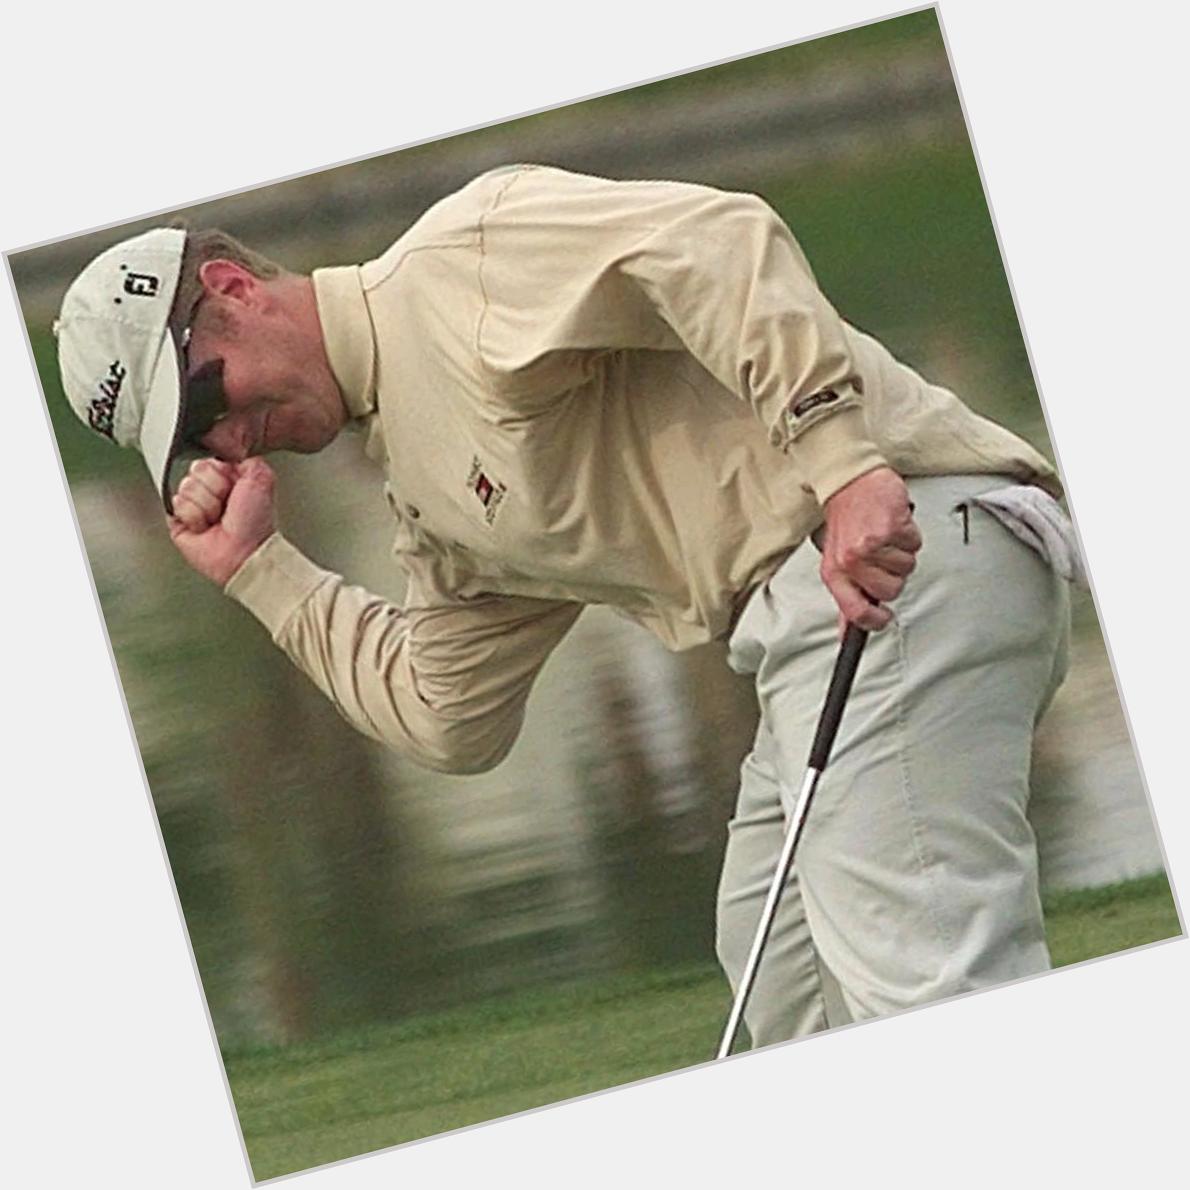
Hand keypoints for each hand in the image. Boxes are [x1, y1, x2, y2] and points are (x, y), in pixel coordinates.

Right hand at [167, 457, 276, 586]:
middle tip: (226, 507)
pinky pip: (175, 504)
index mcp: (227, 478)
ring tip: (217, 519)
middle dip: (213, 489)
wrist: (243, 551)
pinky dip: (194, 517)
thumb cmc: (254, 523)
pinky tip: (205, 526)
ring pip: (185, 487)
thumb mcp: (262, 479)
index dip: (221, 473)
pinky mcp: (178, 519)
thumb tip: (231, 450)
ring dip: (206, 505)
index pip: (209, 459)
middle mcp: (209, 489)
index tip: (233, 488)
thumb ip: (248, 459)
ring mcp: (192, 504)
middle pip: (195, 470)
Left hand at [819, 467, 920, 630]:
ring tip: (885, 538)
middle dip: (893, 577)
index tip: (884, 619)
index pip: (855, 612)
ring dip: (901, 553)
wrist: (850, 481)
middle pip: (890, 592)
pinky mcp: (891, 527)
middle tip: (881, 557)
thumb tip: (848, 632)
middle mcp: (851, 560)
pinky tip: (893, 525)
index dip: (874, 621)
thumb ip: (847, 597)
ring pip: (906, 569)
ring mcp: (871, 544)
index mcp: (835, 572)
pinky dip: (909, 535)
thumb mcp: (836, 561)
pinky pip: (914, 545)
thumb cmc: (846, 520)